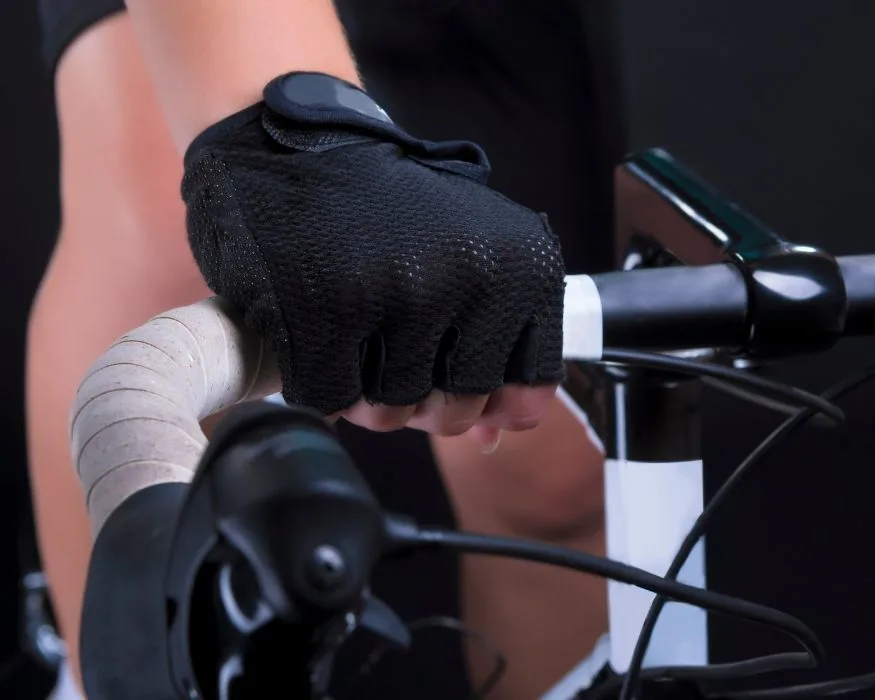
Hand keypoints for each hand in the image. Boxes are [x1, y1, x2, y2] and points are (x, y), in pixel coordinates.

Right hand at [182, 72, 564, 435]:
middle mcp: (471, 281)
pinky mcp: (324, 311)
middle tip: (393, 359)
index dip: (492, 401)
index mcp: (522, 268)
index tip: (463, 384)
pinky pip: (330, 399)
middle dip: (422, 404)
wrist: (300, 144)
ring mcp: (398, 297)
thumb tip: (498, 431)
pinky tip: (317, 343)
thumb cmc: (391, 209)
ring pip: (391, 413)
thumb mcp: (469, 256)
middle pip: (454, 409)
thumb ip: (494, 343)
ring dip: (366, 396)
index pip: (528, 386)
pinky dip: (319, 384)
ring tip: (354, 345)